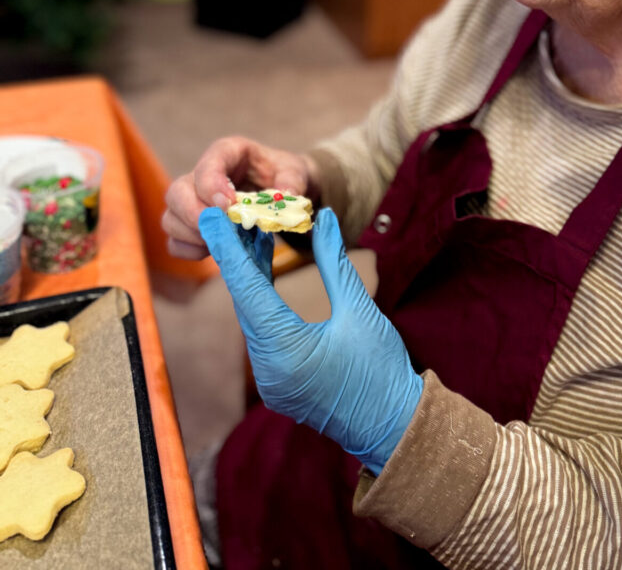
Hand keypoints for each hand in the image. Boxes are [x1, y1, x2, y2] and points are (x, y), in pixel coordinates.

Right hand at [162, 136, 318, 259]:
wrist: (282, 188)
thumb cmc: (283, 174)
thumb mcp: (295, 171)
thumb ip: (291, 181)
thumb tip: (286, 197)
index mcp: (228, 153)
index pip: (207, 164)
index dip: (211, 185)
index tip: (228, 206)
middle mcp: (203, 175)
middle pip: (177, 192)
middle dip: (194, 214)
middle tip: (221, 228)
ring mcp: (193, 200)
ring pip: (171, 217)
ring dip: (193, 235)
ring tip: (223, 240)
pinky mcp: (192, 225)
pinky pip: (175, 241)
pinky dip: (190, 250)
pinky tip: (214, 250)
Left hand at [199, 206, 423, 473]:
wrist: (394, 429)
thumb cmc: (382, 372)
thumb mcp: (360, 310)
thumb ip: (335, 262)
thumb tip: (322, 218)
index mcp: (285, 351)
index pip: (247, 289)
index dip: (227, 248)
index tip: (210, 216)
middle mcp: (267, 369)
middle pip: (244, 301)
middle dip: (239, 255)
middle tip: (234, 211)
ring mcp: (270, 380)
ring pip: (251, 316)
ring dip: (251, 275)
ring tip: (253, 230)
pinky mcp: (278, 382)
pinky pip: (261, 332)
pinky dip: (261, 299)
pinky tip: (265, 270)